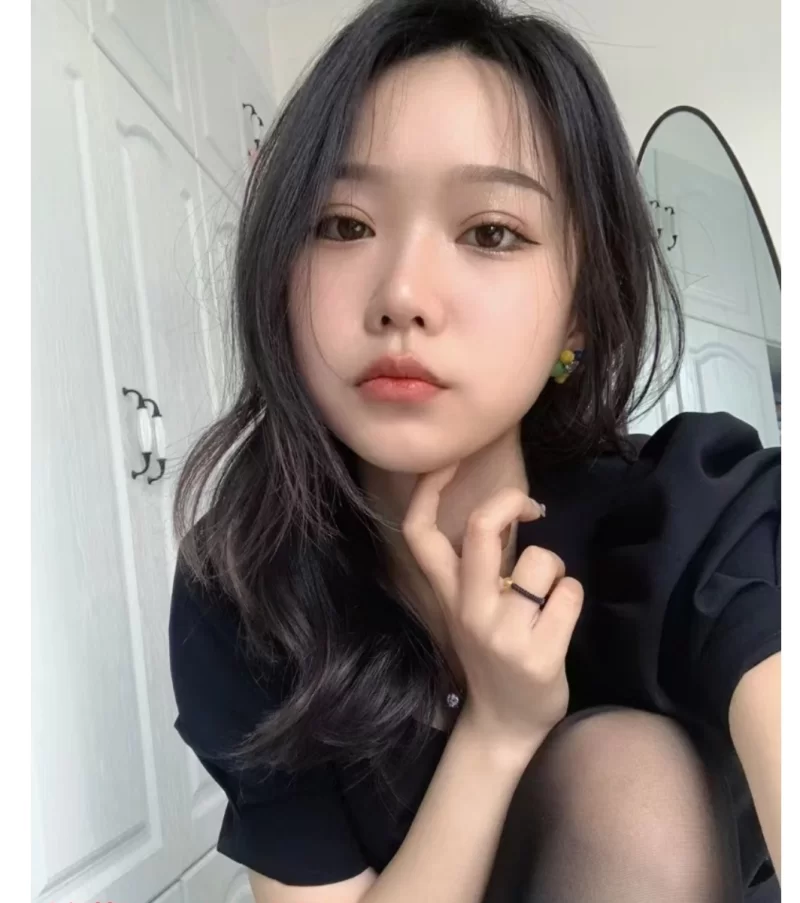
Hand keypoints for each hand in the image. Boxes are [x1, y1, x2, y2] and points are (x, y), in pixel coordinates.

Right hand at [402, 462, 583, 756]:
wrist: (503, 726)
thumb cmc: (490, 655)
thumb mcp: (468, 609)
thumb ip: (475, 566)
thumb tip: (506, 512)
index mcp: (446, 594)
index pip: (420, 533)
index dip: (429, 489)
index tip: (448, 459)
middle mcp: (468, 609)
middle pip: (483, 529)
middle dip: (511, 501)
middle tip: (529, 507)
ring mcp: (503, 633)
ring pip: (543, 560)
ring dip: (556, 571)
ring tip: (547, 598)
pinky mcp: (539, 655)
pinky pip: (571, 593)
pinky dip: (573, 597)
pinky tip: (560, 621)